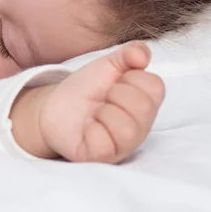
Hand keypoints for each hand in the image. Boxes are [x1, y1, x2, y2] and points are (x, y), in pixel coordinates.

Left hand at [10, 42, 164, 162]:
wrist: (54, 105)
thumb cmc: (86, 89)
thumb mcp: (108, 65)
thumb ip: (129, 54)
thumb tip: (142, 55)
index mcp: (146, 103)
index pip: (155, 86)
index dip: (131, 77)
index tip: (115, 82)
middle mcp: (140, 128)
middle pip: (143, 107)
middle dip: (116, 93)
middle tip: (103, 97)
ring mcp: (122, 145)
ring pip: (127, 129)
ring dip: (105, 112)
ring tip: (95, 113)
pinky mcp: (101, 157)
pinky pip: (104, 145)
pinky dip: (91, 130)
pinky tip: (86, 127)